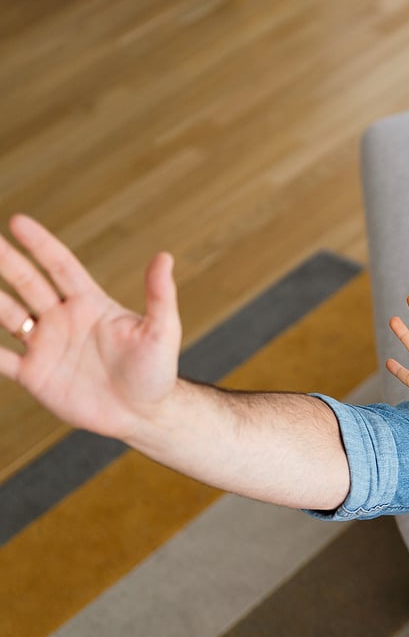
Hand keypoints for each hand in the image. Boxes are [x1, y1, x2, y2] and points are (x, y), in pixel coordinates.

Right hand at [0, 214, 181, 438]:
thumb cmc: (156, 372)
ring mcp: (45, 346)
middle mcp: (62, 320)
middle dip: (6, 261)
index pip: (60, 266)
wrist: (143, 415)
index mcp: (90, 304)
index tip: (18, 221)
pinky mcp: (34, 375)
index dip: (40, 244)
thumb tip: (164, 257)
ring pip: (6, 315)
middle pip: (27, 283)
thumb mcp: (161, 331)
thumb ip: (159, 296)